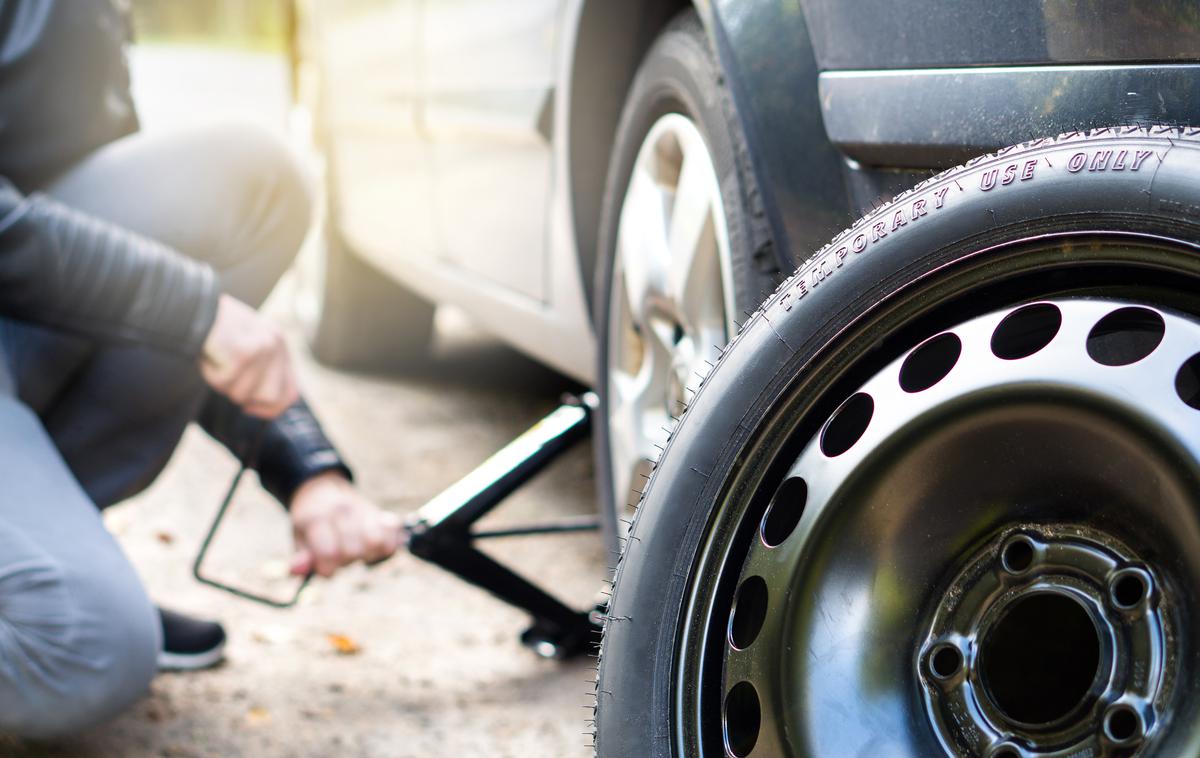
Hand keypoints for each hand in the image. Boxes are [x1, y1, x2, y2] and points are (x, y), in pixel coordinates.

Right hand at [200, 294, 299, 417]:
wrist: (191, 303)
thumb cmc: (214, 328)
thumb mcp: (244, 346)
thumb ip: (259, 370)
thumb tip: (259, 406)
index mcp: (279, 343)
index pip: (290, 393)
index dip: (271, 408)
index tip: (250, 408)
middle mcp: (276, 344)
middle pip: (270, 398)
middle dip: (245, 398)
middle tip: (226, 379)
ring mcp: (263, 348)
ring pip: (244, 394)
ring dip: (224, 385)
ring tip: (216, 360)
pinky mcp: (243, 353)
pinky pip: (223, 382)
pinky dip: (210, 373)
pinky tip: (209, 354)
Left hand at [288, 471, 402, 576]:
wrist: (321, 490)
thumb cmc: (310, 523)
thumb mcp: (299, 538)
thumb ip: (301, 558)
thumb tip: (299, 571)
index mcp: (316, 518)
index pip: (329, 553)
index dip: (327, 568)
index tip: (325, 567)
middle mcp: (341, 510)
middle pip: (352, 552)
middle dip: (345, 561)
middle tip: (339, 554)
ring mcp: (363, 509)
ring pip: (375, 543)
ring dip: (367, 554)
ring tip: (357, 550)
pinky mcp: (381, 513)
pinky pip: (393, 535)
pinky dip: (388, 544)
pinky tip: (376, 546)